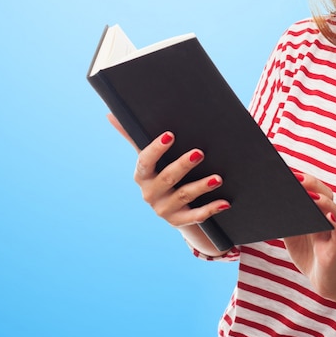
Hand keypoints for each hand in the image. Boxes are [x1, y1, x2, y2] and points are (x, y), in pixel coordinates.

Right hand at [107, 114, 229, 227]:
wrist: (174, 209)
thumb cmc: (162, 173)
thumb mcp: (150, 159)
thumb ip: (134, 138)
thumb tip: (111, 115)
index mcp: (142, 176)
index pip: (145, 162)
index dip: (156, 149)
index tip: (170, 135)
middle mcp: (150, 194)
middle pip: (167, 178)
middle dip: (183, 165)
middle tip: (200, 153)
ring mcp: (164, 210)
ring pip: (184, 196)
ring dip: (201, 186)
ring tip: (218, 178)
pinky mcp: (179, 221)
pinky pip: (196, 216)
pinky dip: (211, 209)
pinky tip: (225, 203)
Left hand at [284, 172, 335, 299]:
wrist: (323, 279)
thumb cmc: (307, 251)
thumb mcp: (290, 233)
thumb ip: (284, 218)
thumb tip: (267, 201)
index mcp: (317, 210)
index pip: (314, 188)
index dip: (304, 179)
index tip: (289, 172)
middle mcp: (328, 217)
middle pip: (326, 194)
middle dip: (312, 184)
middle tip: (297, 180)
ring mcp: (333, 231)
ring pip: (335, 211)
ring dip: (323, 202)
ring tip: (311, 197)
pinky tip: (329, 220)